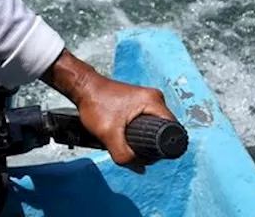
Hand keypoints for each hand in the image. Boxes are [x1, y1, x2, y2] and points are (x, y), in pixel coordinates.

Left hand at [41, 49, 176, 170]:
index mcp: (154, 101)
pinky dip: (137, 130)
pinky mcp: (140, 102)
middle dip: (150, 143)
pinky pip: (146, 121)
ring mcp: (148, 99)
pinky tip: (125, 133)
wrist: (83, 87)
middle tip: (133, 148)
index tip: (148, 153)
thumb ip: (123, 155)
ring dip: (143, 137)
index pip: (170, 130)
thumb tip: (140, 168)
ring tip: (126, 139)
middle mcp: (155, 98)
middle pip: (162, 129)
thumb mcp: (108, 134)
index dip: (163, 146)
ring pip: (153, 126)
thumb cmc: (95, 104)